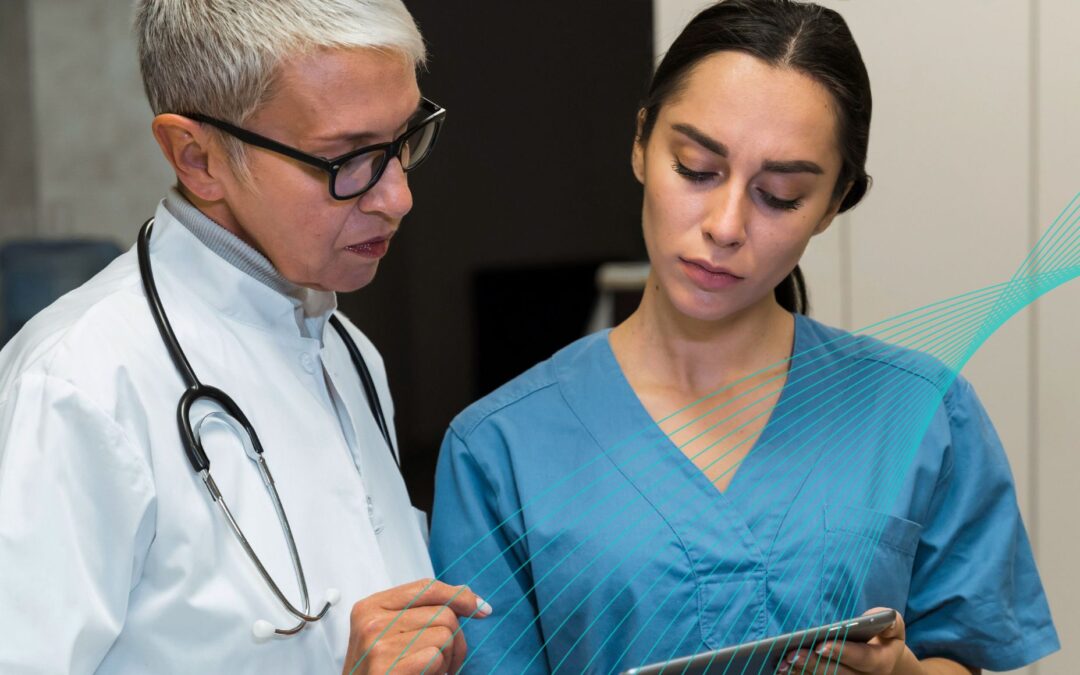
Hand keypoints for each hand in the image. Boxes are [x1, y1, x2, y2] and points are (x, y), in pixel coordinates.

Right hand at [341, 578, 492, 674]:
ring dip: (448, 658)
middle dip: (456, 639)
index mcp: (370, 606)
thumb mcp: (392, 634)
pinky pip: (435, 657)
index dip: (459, 596)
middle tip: (447, 661)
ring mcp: (376, 645)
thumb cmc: (380, 670)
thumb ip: (422, 610)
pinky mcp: (385, 668)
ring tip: (433, 671)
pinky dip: (439, 671)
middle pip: (443, 613)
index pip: (426, 587)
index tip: (481, 609)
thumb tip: (464, 593)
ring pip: (444, 635)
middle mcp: (371, 622)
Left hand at [779, 608, 905, 674]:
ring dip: (803, 672)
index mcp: (880, 662)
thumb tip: (881, 617)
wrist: (884, 660)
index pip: (861, 658)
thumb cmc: (884, 637)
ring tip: (783, 662)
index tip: (821, 645)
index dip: (841, 651)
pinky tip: (782, 669)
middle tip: (793, 653)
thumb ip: (891, 621)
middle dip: (814, 663)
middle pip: (837, 673)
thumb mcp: (894, 627)